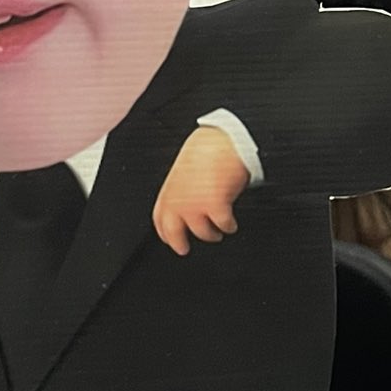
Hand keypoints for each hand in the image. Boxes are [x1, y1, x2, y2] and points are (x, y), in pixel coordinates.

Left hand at [152, 125, 250, 256]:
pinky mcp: (216, 207)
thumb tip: (186, 197)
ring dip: (211, 234)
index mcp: (170, 189)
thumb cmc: (209, 148)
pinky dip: (229, 226)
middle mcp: (180, 200)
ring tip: (217, 232)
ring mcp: (197, 205)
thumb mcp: (185, 168)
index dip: (164, 232)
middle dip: (179, 244)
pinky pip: (223, 225)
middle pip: (174, 233)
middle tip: (184, 249)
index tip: (169, 238)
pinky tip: (231, 224)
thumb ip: (181, 187)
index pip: (159, 219)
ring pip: (202, 232)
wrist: (226, 140)